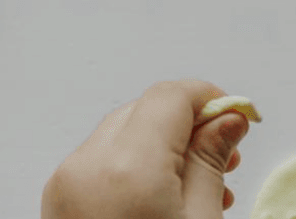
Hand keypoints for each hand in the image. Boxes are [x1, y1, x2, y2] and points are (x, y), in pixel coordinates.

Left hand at [43, 80, 247, 218]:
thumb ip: (210, 164)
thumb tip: (227, 119)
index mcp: (129, 168)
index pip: (170, 97)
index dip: (209, 99)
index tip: (237, 117)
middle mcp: (88, 165)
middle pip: (143, 113)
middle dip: (187, 125)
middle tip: (225, 157)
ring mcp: (66, 182)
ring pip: (120, 136)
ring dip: (161, 147)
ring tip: (201, 184)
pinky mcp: (58, 199)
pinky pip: (100, 164)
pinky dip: (132, 169)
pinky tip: (161, 196)